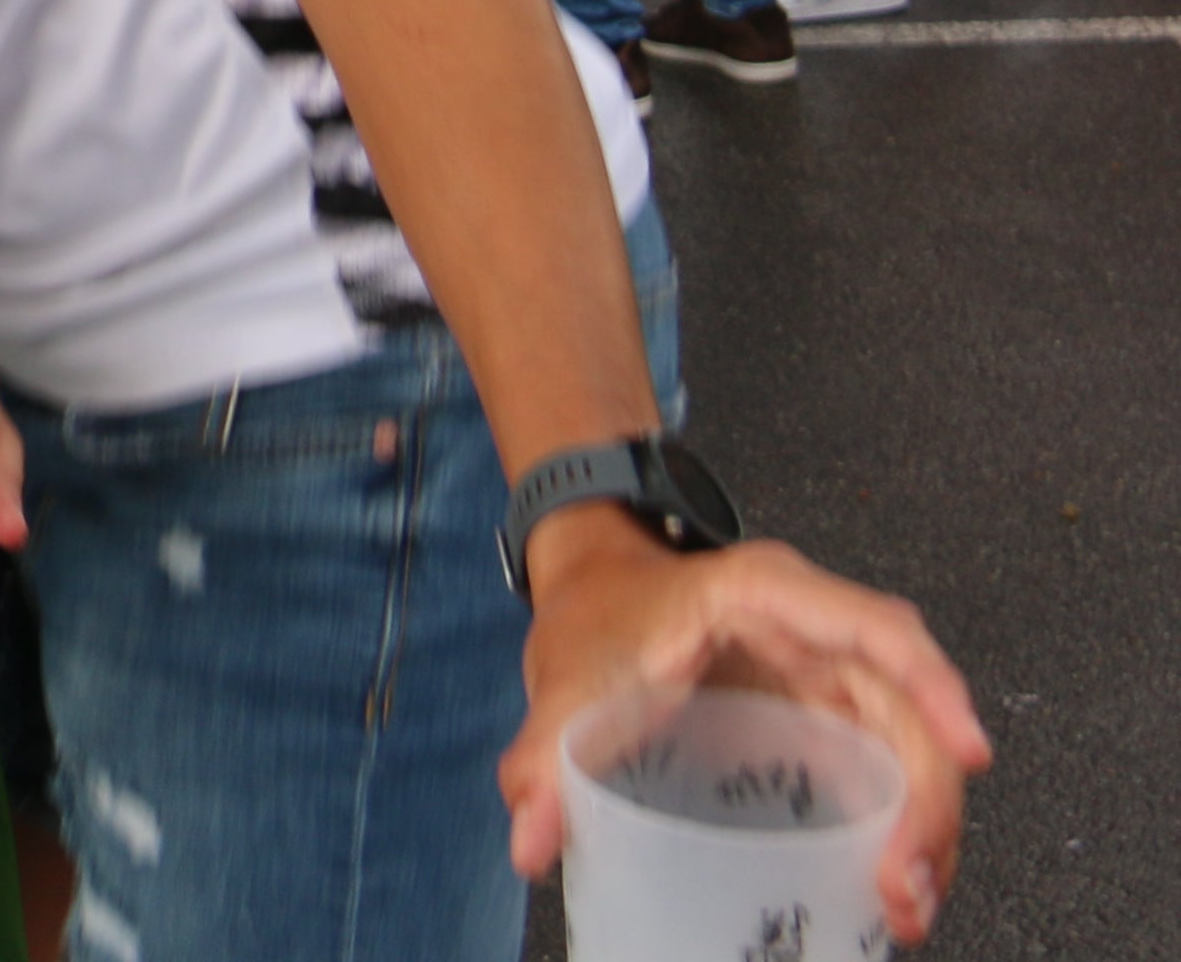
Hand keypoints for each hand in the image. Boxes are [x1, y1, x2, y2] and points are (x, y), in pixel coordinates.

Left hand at [506, 522, 986, 937]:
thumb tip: (530, 843)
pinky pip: (889, 770)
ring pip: (912, 748)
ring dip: (925, 828)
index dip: (930, 682)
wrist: (594, 593)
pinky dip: (900, 828)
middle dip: (928, 800)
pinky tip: (888, 888)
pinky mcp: (831, 716)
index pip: (872, 626)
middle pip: (908, 708)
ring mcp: (833, 674)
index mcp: (764, 594)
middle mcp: (818, 630)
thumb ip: (544, 757)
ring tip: (904, 907)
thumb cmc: (597, 620)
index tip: (970, 750)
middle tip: (909, 887)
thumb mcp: (567, 681)